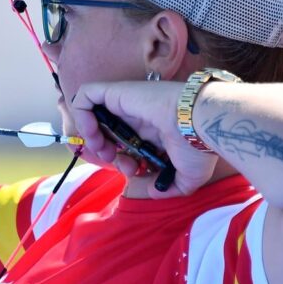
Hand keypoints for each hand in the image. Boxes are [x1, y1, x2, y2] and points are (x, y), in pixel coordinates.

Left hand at [70, 81, 219, 197]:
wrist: (200, 125)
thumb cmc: (198, 148)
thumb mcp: (186, 178)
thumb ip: (168, 187)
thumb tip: (154, 192)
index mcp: (152, 130)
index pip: (124, 143)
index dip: (120, 159)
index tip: (131, 170)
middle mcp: (137, 115)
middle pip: (106, 130)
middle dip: (103, 150)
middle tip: (112, 160)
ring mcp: (126, 102)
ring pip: (92, 112)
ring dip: (89, 134)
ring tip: (101, 149)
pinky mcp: (117, 91)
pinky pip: (86, 95)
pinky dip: (82, 114)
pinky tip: (94, 134)